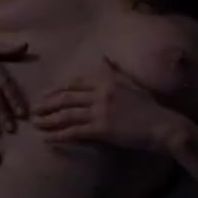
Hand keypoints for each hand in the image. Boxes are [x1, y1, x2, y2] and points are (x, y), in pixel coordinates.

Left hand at [31, 56, 181, 151]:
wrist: (163, 126)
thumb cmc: (150, 107)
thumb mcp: (131, 83)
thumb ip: (114, 72)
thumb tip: (103, 58)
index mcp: (106, 81)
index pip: (75, 83)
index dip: (57, 89)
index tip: (45, 94)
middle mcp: (100, 93)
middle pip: (66, 98)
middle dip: (47, 104)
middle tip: (33, 110)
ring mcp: (100, 111)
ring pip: (66, 114)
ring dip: (48, 120)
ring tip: (35, 124)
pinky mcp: (101, 129)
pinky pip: (74, 132)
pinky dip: (59, 135)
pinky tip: (48, 139)